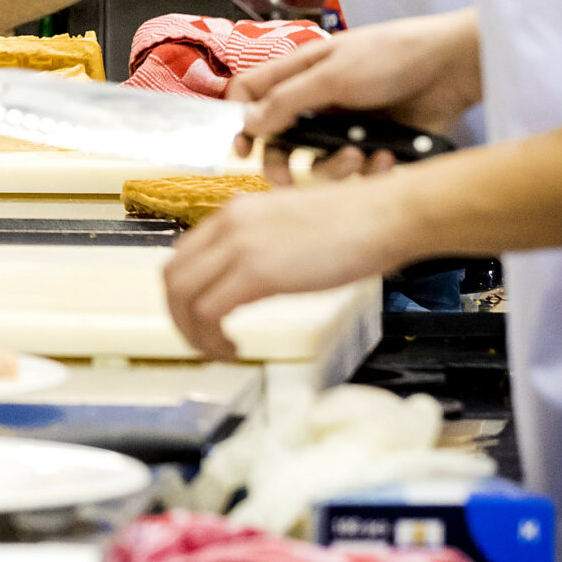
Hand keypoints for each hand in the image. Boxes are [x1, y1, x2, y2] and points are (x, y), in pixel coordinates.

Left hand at [164, 180, 417, 357]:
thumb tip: (258, 276)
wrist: (387, 215)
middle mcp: (229, 223)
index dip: (186, 293)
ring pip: (183, 295)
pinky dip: (210, 337)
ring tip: (218, 351)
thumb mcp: (293, 226)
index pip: (185, 255)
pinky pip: (208, 311)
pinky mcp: (258, 271)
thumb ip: (267, 244)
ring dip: (192, 332)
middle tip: (202, 341)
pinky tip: (234, 349)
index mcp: (236, 211)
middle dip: (180, 316)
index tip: (201, 318)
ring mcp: (240, 245)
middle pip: (174, 275)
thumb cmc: (357, 224)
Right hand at [229, 11, 481, 182]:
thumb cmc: (391, 56)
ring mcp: (345, 125)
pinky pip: (357, 169)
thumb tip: (247, 123)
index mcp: (299, 74)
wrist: (453, 68)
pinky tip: (386, 157)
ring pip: (318, 161)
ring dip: (334, 166)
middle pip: (279, 139)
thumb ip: (286, 101)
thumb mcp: (332, 75)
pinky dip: (370, 168)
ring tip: (358, 156)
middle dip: (281, 162)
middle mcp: (317, 101)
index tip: (242, 148)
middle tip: (286, 180)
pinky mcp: (373, 144)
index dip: (239, 121)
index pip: (251, 96)